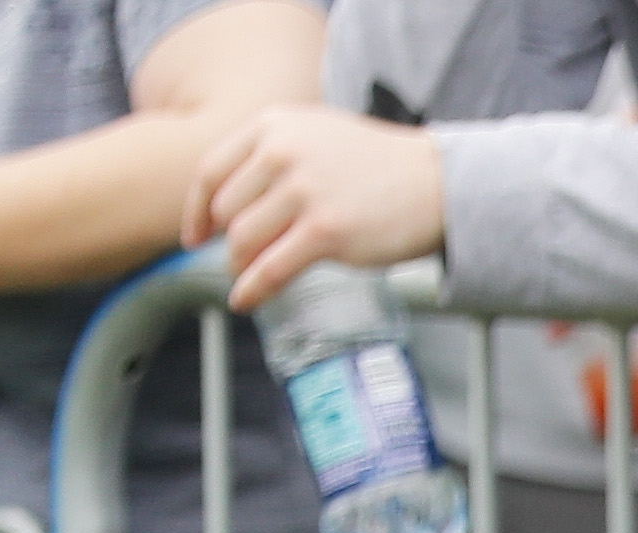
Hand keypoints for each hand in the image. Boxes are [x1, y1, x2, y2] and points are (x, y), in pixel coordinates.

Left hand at [182, 107, 447, 314]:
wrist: (441, 183)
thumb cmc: (384, 167)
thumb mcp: (317, 138)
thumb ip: (275, 156)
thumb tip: (234, 201)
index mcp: (274, 126)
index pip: (211, 170)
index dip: (197, 209)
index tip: (195, 234)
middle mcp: (282, 153)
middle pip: (226, 210)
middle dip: (225, 241)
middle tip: (235, 261)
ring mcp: (303, 192)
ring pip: (243, 240)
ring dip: (240, 266)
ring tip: (247, 279)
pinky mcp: (325, 231)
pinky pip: (271, 267)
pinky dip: (252, 288)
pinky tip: (245, 300)